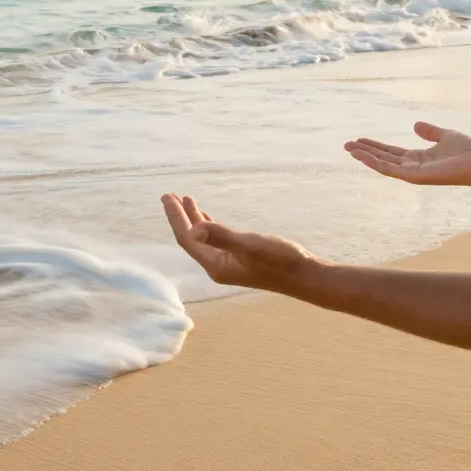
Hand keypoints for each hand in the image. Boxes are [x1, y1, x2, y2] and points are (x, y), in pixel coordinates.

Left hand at [162, 194, 318, 291]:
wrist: (304, 276)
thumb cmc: (280, 261)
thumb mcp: (249, 245)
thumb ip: (221, 236)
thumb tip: (194, 229)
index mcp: (215, 264)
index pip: (187, 238)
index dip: (175, 217)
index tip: (166, 197)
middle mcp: (217, 265)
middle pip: (190, 238)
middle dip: (179, 216)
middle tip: (168, 195)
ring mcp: (228, 263)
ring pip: (202, 237)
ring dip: (192, 218)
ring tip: (184, 199)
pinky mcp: (239, 258)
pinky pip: (215, 239)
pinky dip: (208, 224)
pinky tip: (206, 217)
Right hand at [344, 122, 470, 185]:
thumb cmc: (467, 151)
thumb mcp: (445, 135)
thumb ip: (430, 132)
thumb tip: (415, 125)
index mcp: (418, 159)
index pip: (391, 152)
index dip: (375, 146)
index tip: (360, 139)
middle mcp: (412, 167)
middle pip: (383, 158)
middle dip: (365, 151)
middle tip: (347, 145)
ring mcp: (411, 173)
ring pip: (382, 164)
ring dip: (365, 157)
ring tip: (349, 148)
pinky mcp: (413, 176)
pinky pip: (388, 169)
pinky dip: (374, 162)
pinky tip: (362, 155)